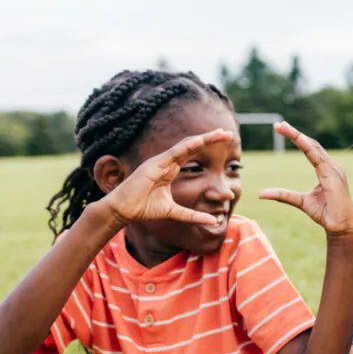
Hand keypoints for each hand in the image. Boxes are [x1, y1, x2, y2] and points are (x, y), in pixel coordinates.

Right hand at [102, 130, 234, 227]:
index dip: (207, 147)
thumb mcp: (175, 212)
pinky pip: (173, 153)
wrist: (124, 211)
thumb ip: (193, 215)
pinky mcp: (153, 165)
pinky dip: (186, 146)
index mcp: (170, 170)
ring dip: (202, 139)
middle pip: (191, 146)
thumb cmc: (144, 209)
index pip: (192, 154)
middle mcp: (166, 163)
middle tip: (227, 133)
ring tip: (219, 133)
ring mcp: (160, 162)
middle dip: (210, 138)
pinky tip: (199, 141)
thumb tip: (213, 221)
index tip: (225, 142)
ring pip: (185, 146)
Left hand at [259, 123, 352, 238]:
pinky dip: (308, 147)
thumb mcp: (299, 201)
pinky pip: (318, 158)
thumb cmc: (325, 213)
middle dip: (294, 133)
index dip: (296, 137)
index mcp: (326, 170)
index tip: (280, 129)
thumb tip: (261, 194)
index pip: (310, 148)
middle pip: (311, 144)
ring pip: (314, 147)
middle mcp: (331, 166)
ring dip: (298, 136)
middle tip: (277, 124)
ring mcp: (334, 170)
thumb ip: (283, 194)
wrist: (339, 226)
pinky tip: (299, 139)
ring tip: (283, 127)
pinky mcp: (333, 177)